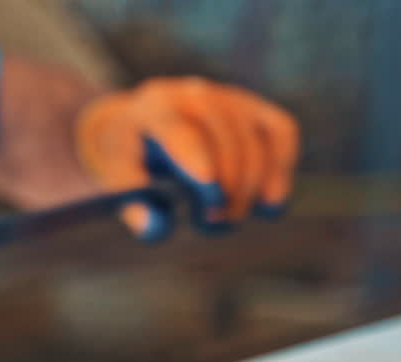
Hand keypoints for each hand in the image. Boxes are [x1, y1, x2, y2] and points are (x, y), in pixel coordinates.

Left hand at [76, 77, 299, 241]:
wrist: (146, 125)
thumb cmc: (132, 156)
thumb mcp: (118, 178)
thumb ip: (133, 203)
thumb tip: (156, 227)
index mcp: (155, 106)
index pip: (182, 130)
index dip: (198, 158)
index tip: (211, 191)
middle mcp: (196, 94)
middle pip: (225, 138)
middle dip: (227, 187)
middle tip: (215, 223)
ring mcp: (230, 97)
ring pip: (256, 140)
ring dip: (251, 187)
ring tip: (232, 217)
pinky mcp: (256, 108)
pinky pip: (282, 132)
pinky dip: (281, 168)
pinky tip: (268, 201)